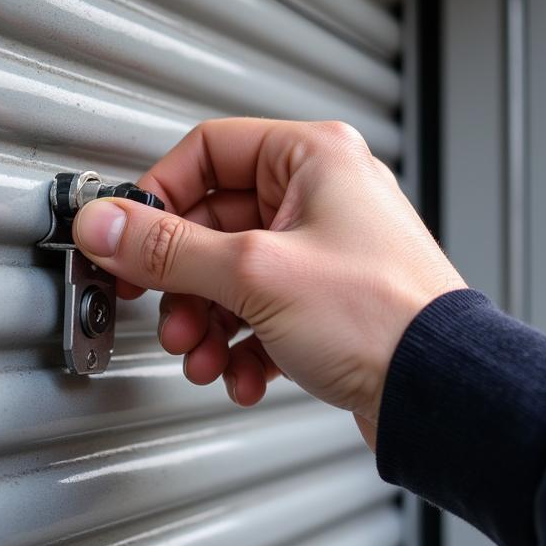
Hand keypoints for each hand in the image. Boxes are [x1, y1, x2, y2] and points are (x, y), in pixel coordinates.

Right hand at [71, 118, 464, 447]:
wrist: (441, 393)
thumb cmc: (380, 317)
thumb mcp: (254, 274)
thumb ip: (169, 249)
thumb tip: (104, 225)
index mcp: (313, 158)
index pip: (207, 151)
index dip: (158, 196)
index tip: (127, 239)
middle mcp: (320, 197)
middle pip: (213, 225)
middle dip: (182, 284)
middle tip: (164, 315)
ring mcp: (324, 252)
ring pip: (232, 277)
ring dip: (205, 324)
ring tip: (201, 358)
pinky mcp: (327, 302)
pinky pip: (260, 313)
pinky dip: (241, 347)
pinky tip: (242, 376)